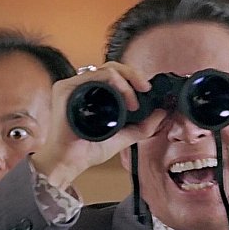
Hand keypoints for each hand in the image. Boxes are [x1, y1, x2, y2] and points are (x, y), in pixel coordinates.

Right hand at [32, 62, 167, 189]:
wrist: (71, 162)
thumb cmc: (89, 150)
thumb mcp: (124, 136)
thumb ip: (144, 126)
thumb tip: (162, 113)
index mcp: (94, 94)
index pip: (116, 75)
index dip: (134, 78)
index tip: (148, 91)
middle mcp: (84, 86)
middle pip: (113, 67)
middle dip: (134, 75)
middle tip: (146, 89)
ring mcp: (74, 85)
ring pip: (107, 69)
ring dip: (127, 82)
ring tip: (134, 103)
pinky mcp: (66, 88)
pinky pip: (95, 74)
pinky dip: (115, 82)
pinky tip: (125, 98)